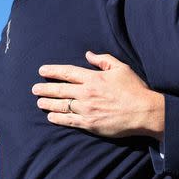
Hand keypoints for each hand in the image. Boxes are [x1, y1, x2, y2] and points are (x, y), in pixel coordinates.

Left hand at [33, 51, 164, 139]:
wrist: (144, 112)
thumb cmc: (135, 89)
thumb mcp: (121, 68)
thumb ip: (104, 60)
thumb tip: (88, 54)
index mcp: (94, 78)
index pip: (67, 73)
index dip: (53, 71)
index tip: (42, 71)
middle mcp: (87, 93)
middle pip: (60, 90)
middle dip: (45, 89)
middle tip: (34, 89)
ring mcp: (87, 109)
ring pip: (61, 105)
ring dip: (48, 103)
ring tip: (39, 102)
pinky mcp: (90, 123)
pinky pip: (69, 121)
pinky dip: (58, 118)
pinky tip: (51, 117)